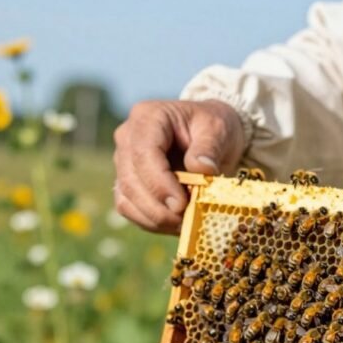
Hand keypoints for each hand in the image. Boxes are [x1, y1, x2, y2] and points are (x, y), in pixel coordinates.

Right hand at [113, 99, 245, 232]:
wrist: (209, 134)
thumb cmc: (213, 127)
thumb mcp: (217, 129)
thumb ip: (209, 148)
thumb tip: (200, 169)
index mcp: (148, 117)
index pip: (143, 153)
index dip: (159, 183)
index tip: (181, 204)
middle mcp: (128, 138)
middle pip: (130, 180)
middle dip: (157, 207)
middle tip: (185, 220)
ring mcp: (124, 162)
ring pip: (126, 198)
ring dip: (154, 218)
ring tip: (184, 224)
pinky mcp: (127, 183)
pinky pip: (130, 209)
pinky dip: (151, 222)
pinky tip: (175, 224)